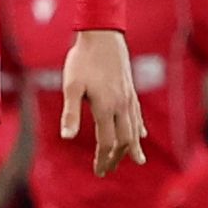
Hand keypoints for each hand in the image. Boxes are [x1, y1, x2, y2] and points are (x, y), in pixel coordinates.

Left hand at [59, 29, 145, 175]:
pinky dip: (139, 129)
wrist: (103, 35)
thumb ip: (70, 112)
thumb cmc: (82, 60)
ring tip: (136, 161)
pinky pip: (138, 115)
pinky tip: (141, 135)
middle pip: (125, 140)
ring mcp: (129, 98)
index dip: (103, 159)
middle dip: (117, 158)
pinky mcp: (131, 90)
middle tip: (108, 170)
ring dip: (132, 147)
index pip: (108, 142)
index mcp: (106, 108)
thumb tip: (66, 137)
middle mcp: (121, 106)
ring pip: (135, 129)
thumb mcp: (71, 86)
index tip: (99, 172)